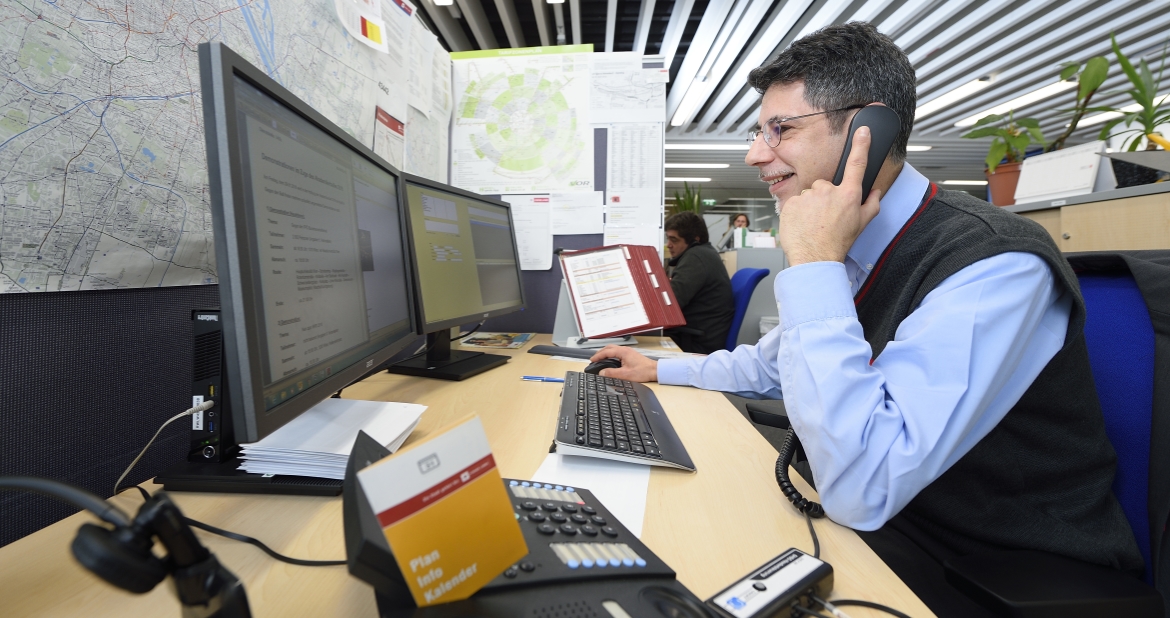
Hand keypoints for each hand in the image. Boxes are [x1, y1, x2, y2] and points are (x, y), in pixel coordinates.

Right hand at [589, 345, 657, 381]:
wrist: (654, 371)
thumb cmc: (643, 371)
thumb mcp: (625, 374)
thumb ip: (612, 373)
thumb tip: (602, 372)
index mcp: (623, 352)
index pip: (606, 352)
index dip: (598, 356)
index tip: (591, 360)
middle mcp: (625, 350)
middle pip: (609, 348)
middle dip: (600, 352)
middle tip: (594, 359)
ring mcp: (628, 352)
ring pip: (613, 349)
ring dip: (605, 353)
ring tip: (600, 359)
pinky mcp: (630, 355)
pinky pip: (617, 352)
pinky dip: (611, 354)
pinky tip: (610, 360)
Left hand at [778, 126, 881, 266]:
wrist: (815, 258)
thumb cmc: (837, 243)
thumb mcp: (862, 224)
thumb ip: (872, 203)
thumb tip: (876, 191)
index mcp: (849, 194)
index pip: (857, 163)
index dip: (861, 144)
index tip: (862, 131)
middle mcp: (828, 190)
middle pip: (826, 185)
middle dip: (825, 197)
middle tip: (826, 216)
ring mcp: (809, 195)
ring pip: (810, 194)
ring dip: (811, 205)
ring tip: (813, 223)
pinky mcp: (792, 202)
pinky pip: (796, 202)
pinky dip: (798, 211)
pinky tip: (803, 223)